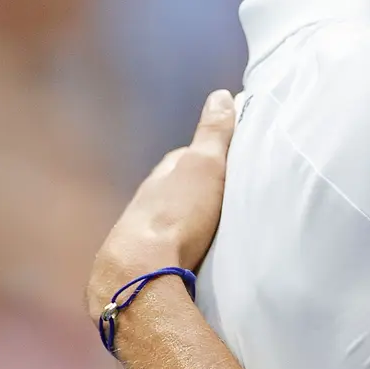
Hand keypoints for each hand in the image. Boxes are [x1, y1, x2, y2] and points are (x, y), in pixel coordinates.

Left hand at [87, 90, 236, 324]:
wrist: (140, 274)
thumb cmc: (177, 215)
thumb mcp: (204, 166)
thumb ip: (213, 134)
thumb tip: (220, 94)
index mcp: (162, 175)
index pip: (184, 157)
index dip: (207, 156)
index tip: (229, 161)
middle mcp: (147, 201)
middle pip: (175, 190)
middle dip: (197, 192)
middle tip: (226, 197)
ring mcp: (140, 235)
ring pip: (169, 221)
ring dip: (187, 223)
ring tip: (214, 230)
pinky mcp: (141, 266)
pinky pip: (166, 249)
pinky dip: (181, 249)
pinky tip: (194, 258)